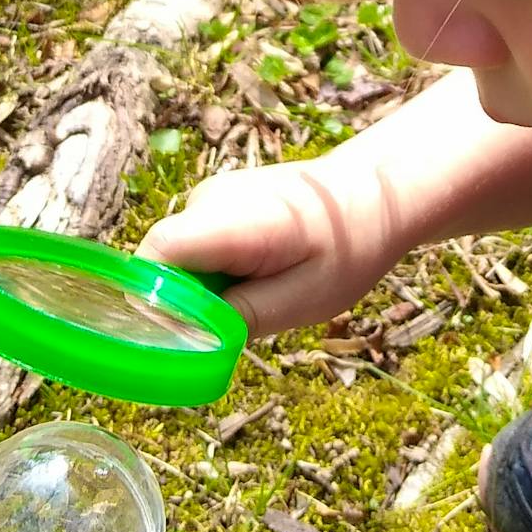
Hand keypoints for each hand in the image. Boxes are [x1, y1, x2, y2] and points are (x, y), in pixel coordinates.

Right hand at [138, 149, 396, 339]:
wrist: (376, 193)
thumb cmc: (347, 248)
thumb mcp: (301, 300)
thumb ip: (237, 319)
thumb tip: (181, 338)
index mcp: (231, 221)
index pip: (156, 255)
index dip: (156, 299)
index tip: (189, 331)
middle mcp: (209, 198)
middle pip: (163, 262)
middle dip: (188, 299)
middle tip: (245, 314)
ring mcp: (210, 194)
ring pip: (180, 257)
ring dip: (207, 284)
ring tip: (264, 285)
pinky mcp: (215, 200)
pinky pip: (196, 246)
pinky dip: (218, 267)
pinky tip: (263, 267)